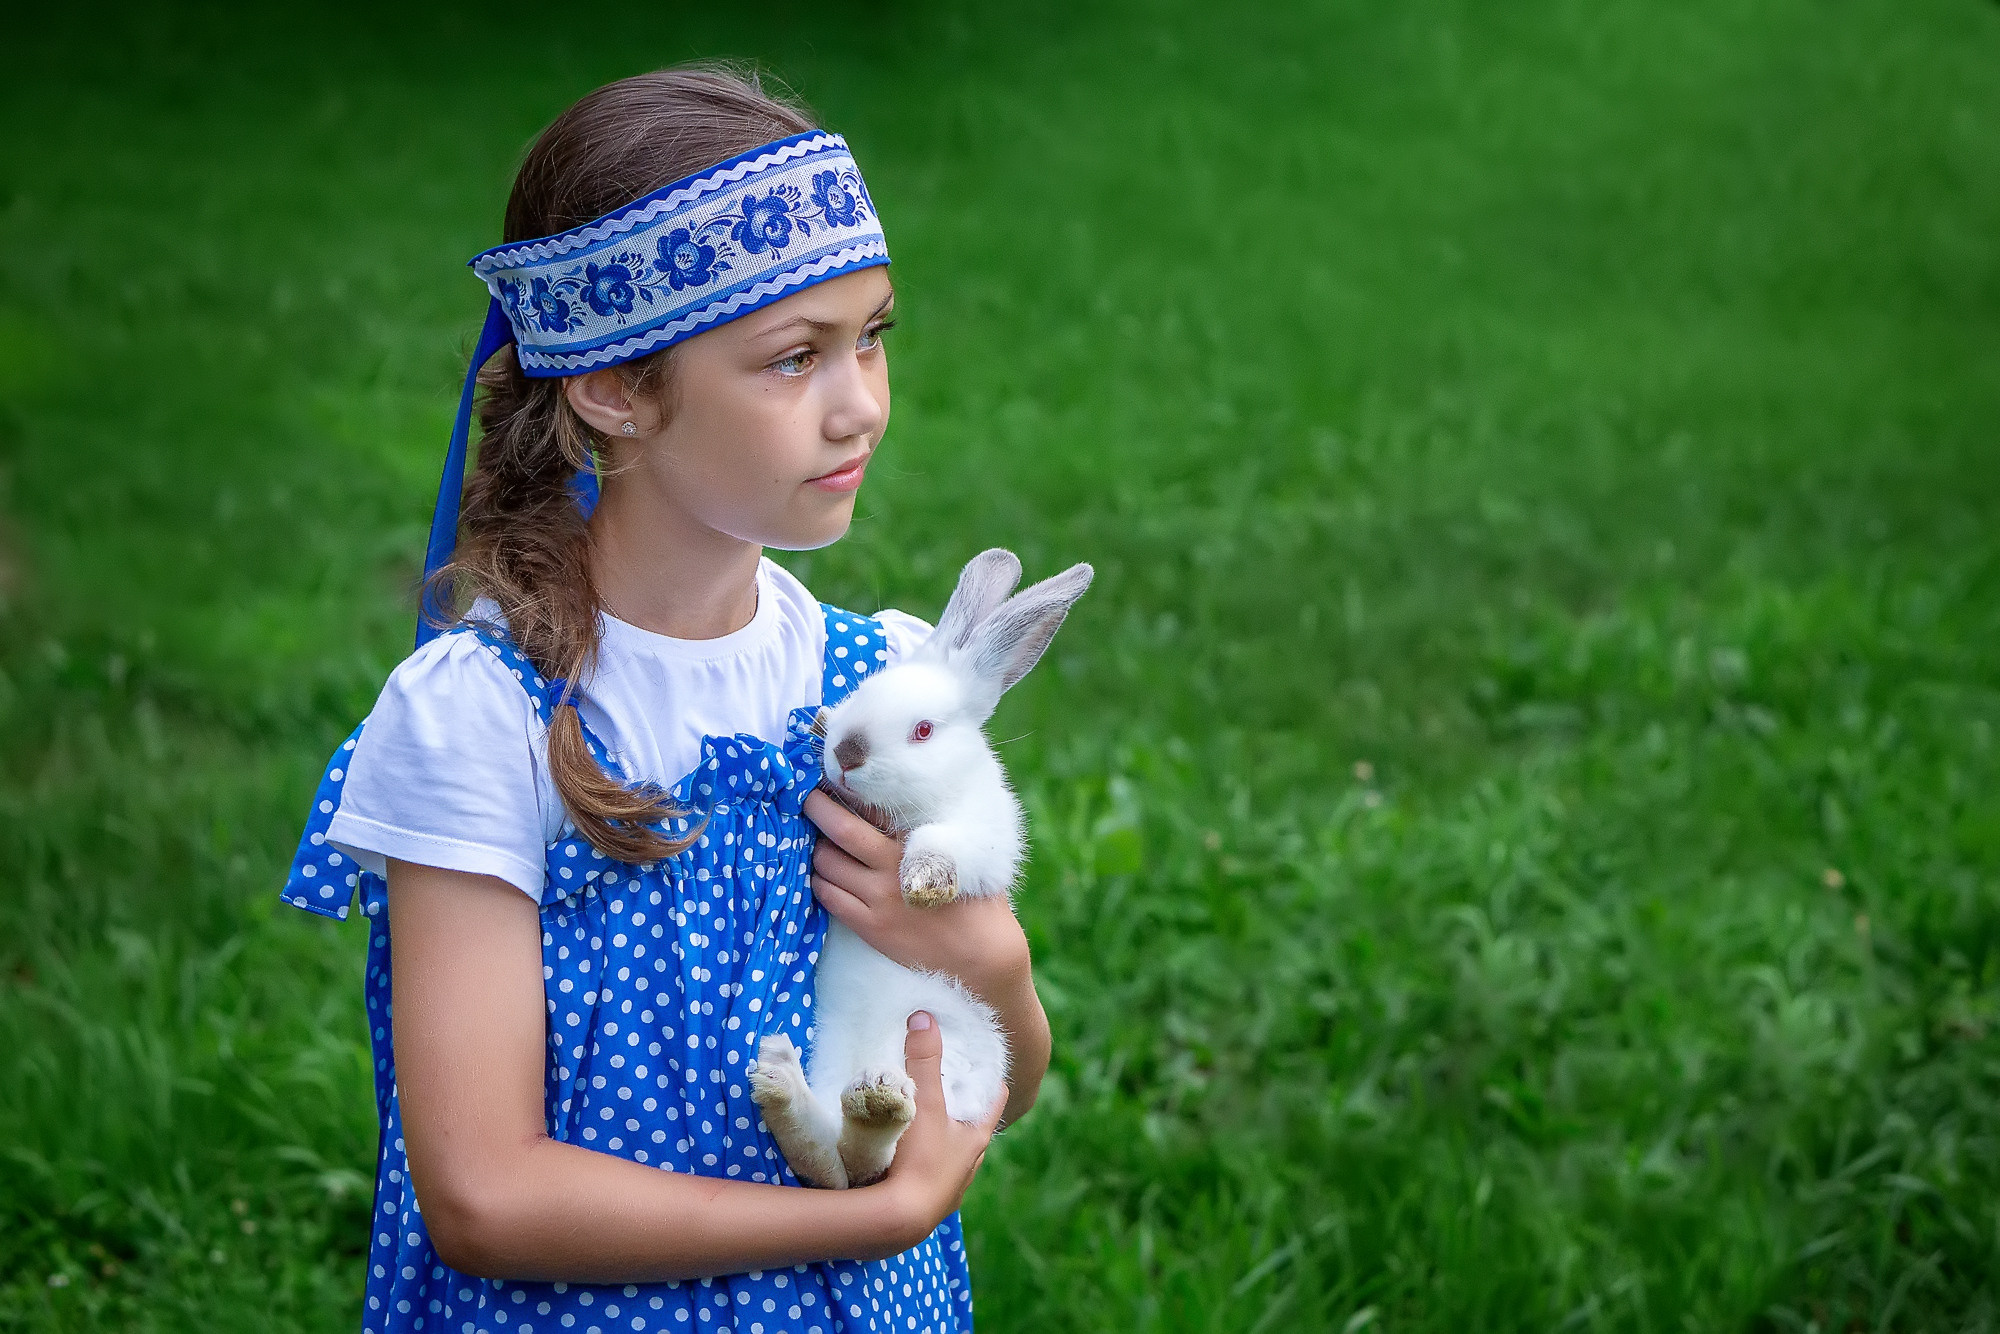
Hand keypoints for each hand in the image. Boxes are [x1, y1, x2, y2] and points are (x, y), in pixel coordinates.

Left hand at [804, 789, 1032, 1000]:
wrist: (981, 953)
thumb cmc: (974, 898)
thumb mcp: (957, 853)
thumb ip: (926, 830)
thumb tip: (892, 805)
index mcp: (917, 843)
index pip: (873, 806)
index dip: (847, 790)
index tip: (830, 778)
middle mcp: (893, 868)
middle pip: (840, 830)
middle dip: (818, 809)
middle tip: (807, 799)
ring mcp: (879, 899)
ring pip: (827, 864)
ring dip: (816, 850)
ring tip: (816, 842)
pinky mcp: (870, 927)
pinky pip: (829, 897)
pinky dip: (819, 882)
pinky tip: (822, 875)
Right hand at [872, 1012, 1005, 1249]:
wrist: (899, 1220)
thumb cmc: (920, 1160)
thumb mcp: (924, 1104)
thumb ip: (922, 1060)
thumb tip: (923, 1016)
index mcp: (976, 1138)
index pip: (996, 1101)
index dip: (992, 1080)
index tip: (982, 1063)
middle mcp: (969, 1164)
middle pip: (974, 1129)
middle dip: (963, 1110)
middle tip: (944, 1087)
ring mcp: (950, 1188)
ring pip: (953, 1156)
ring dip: (942, 1141)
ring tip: (922, 1123)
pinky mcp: (929, 1205)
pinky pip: (931, 1178)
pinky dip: (923, 1165)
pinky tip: (905, 1161)